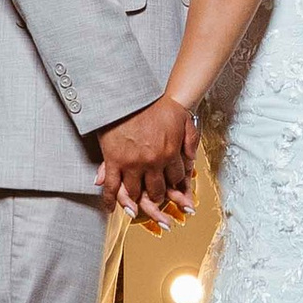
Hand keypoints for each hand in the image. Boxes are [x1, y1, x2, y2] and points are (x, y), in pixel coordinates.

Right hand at [98, 92, 196, 226]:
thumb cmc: (158, 104)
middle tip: (157, 203)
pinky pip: (111, 187)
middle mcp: (153, 162)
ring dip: (137, 202)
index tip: (173, 189)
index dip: (176, 185)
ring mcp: (132, 163)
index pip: (176, 179)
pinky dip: (111, 200)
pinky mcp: (114, 160)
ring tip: (136, 207)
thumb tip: (191, 161)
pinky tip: (112, 210)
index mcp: (171, 153)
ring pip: (135, 193)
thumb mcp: (183, 120)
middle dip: (158, 198)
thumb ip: (190, 141)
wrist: (132, 92)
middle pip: (157, 191)